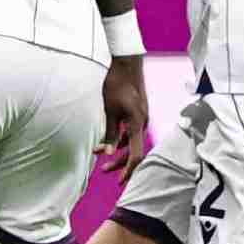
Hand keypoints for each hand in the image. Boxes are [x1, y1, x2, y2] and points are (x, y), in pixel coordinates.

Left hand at [95, 55, 148, 184]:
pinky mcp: (137, 113)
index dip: (128, 169)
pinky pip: (130, 131)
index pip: (136, 154)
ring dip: (117, 149)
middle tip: (104, 171)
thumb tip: (108, 152)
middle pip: (134, 150)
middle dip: (120, 162)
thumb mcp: (109, 110)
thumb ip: (110, 132)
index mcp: (137, 124)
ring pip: (131, 141)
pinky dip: (120, 138)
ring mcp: (141, 118)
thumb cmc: (116, 85)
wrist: (127, 64)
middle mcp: (143, 123)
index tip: (119, 180)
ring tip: (100, 155)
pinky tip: (108, 140)